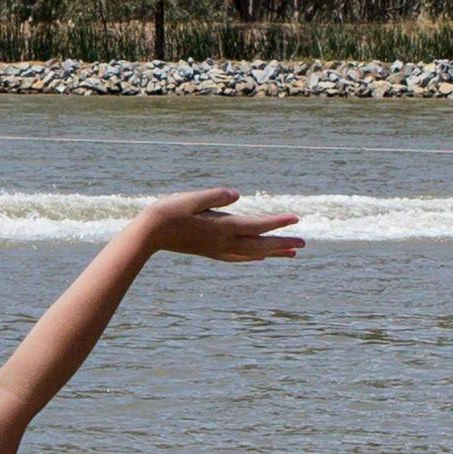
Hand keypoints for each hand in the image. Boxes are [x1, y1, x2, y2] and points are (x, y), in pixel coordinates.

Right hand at [135, 184, 303, 260]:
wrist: (148, 234)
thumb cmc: (167, 212)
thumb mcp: (191, 198)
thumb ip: (215, 196)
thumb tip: (236, 195)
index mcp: (221, 227)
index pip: (256, 225)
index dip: (277, 222)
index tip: (296, 218)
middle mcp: (222, 242)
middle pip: (259, 244)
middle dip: (282, 243)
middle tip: (304, 244)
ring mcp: (216, 249)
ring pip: (252, 253)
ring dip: (272, 253)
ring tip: (291, 254)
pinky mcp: (210, 251)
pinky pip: (239, 257)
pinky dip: (254, 257)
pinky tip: (259, 258)